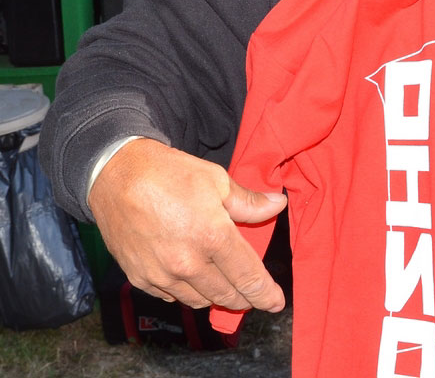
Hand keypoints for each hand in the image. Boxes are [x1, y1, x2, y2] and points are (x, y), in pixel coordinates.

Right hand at [89, 138, 287, 310]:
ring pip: (199, 300)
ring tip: (226, 286)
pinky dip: (188, 292)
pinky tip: (194, 279)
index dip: (265, 294)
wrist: (115, 175)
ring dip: (217, 297)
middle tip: (255, 295)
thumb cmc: (169, 173)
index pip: (248, 277)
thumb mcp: (216, 180)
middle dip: (245, 299)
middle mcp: (188, 264)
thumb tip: (277, 205)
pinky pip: (172, 296)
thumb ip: (248, 201)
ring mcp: (161, 275)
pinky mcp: (140, 278)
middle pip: (225, 295)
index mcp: (213, 238)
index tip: (276, 303)